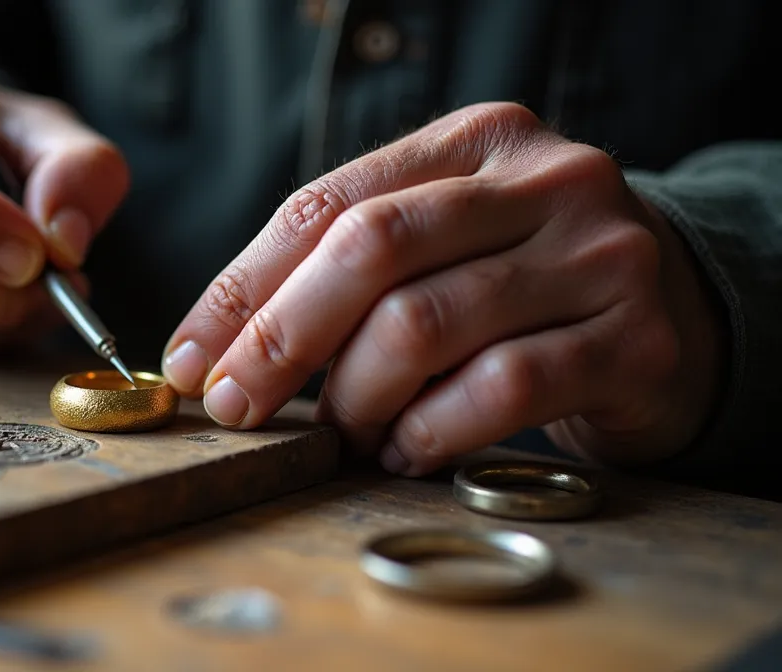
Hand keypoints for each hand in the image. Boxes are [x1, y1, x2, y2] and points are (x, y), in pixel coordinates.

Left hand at [162, 102, 724, 474]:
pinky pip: (499, 389)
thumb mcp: (442, 240)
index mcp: (474, 140)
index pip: (326, 205)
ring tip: (339, 433)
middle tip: (235, 406)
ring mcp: (597, 255)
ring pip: (425, 324)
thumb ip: (347, 266)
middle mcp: (542, 180)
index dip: (242, 287)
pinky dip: (430, 430)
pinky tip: (404, 450)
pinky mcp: (635, 339)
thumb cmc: (522, 280)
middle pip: (371, 251)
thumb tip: (216, 348)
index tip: (192, 356)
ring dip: (355, 395)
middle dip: (280, 339)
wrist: (677, 309)